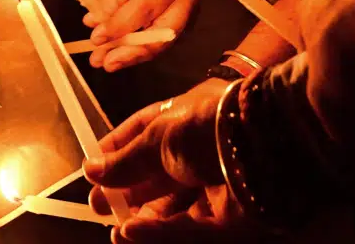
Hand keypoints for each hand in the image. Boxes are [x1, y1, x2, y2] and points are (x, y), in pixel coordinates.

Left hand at [85, 0, 196, 71]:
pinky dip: (141, 49)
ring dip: (133, 56)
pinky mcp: (184, 20)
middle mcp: (183, 3)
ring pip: (160, 44)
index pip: (141, 13)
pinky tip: (121, 53)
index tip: (95, 39)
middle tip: (103, 63)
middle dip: (128, 54)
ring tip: (107, 63)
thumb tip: (95, 25)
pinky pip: (161, 39)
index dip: (117, 29)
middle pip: (157, 38)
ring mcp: (187, 13)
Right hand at [86, 79, 242, 241]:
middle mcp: (195, 155)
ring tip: (116, 229)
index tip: (92, 172)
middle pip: (155, 179)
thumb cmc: (205, 126)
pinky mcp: (228, 218)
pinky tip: (132, 233)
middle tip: (100, 207)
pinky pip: (190, 230)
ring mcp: (213, 187)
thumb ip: (125, 159)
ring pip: (171, 211)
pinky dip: (160, 233)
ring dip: (141, 220)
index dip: (115, 154)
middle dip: (125, 194)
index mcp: (180, 123)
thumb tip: (91, 170)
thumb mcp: (156, 137)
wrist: (263, 143)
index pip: (141, 137)